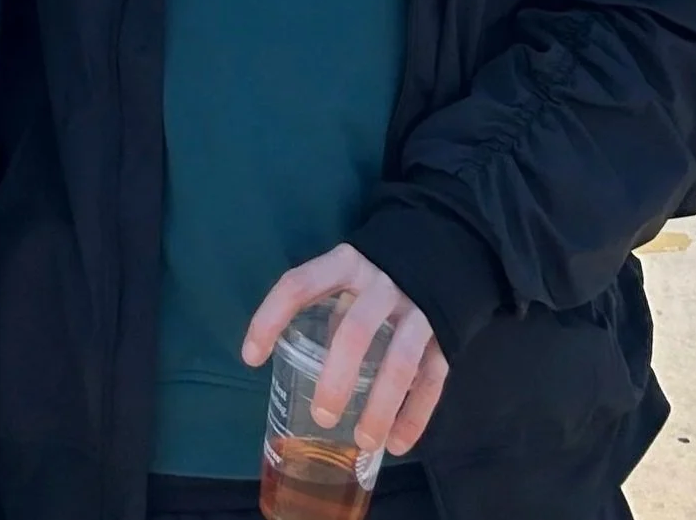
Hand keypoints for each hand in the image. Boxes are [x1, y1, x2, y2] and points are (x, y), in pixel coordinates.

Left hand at [244, 241, 449, 456]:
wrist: (441, 250)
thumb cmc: (374, 277)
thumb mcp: (345, 278)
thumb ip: (324, 312)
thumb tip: (292, 364)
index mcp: (345, 263)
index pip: (299, 284)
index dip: (270, 318)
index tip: (250, 357)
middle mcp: (381, 283)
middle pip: (355, 330)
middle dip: (337, 378)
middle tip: (322, 416)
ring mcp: (417, 309)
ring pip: (401, 361)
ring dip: (381, 406)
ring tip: (363, 442)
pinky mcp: (444, 335)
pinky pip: (432, 380)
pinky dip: (415, 416)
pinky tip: (397, 444)